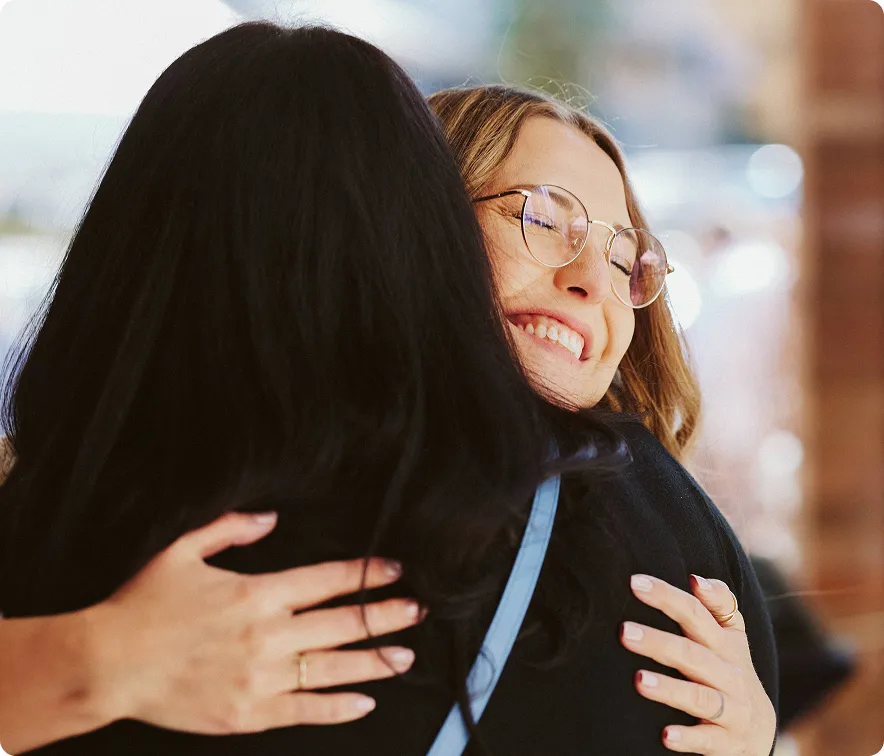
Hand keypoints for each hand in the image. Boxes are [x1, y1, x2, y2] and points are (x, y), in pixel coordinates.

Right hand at [85, 511, 421, 733]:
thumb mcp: (180, 550)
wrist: (107, 665)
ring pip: (332, 668)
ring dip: (374, 661)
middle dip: (386, 616)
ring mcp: (261, 678)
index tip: (395, 569)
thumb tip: (271, 517)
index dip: (366, 573)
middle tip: (418, 610)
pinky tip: (364, 701)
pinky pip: (304, 711)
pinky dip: (337, 707)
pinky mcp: (248, 713)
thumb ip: (229, 528)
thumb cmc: (142, 605)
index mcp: (258, 593)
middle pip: (343, 623)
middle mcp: (268, 635)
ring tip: (405, 656)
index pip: (328, 579)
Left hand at [620, 573, 775, 754]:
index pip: (696, 613)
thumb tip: (697, 578)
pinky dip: (688, 738)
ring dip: (669, 689)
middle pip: (692, 653)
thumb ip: (719, 604)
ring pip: (699, 697)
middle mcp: (730, 673)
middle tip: (623, 631)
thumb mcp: (731, 637)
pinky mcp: (729, 742)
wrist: (760, 731)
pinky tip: (665, 735)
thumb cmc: (730, 671)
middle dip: (658, 642)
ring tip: (638, 680)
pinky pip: (708, 740)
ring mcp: (732, 709)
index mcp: (725, 643)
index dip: (668, 596)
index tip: (635, 582)